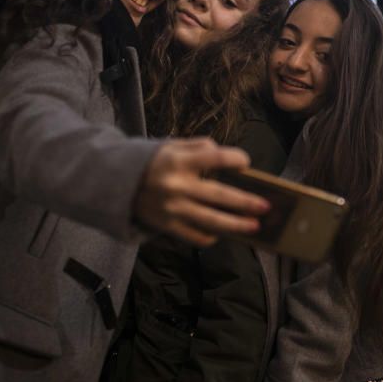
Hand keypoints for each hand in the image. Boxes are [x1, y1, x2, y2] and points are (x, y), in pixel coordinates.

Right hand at [134, 137, 268, 245]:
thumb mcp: (171, 145)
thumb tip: (226, 157)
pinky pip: (194, 235)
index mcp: (178, 160)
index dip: (235, 159)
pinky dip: (211, 236)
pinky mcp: (166, 225)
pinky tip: (222, 234)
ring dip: (236, 225)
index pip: (216, 158)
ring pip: (210, 220)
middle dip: (245, 202)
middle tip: (266, 206)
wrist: (116, 182)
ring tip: (254, 226)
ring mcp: (172, 208)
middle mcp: (176, 185)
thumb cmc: (152, 161)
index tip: (246, 163)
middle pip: (218, 195)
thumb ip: (198, 148)